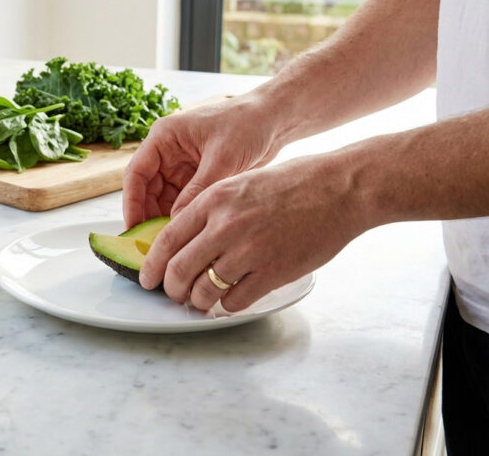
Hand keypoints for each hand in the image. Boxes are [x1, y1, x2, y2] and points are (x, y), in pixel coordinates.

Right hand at [122, 98, 280, 228]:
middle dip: (149, 216)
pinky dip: (182, 216)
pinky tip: (187, 233)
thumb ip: (198, 191)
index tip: (134, 229)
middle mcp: (168, 152)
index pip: (137, 173)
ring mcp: (181, 165)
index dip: (132, 203)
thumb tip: (177, 223)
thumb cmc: (247, 124)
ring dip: (165, 219)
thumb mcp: (221, 159)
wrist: (274, 119)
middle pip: (147, 190)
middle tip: (154, 244)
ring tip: (171, 243)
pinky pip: (181, 201)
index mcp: (164, 137)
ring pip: (163, 199)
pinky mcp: (196, 177)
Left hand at [140, 154, 367, 310]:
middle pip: (179, 270)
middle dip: (171, 289)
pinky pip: (234, 301)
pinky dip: (227, 306)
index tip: (148, 278)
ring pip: (204, 291)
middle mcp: (225, 226)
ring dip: (198, 301)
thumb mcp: (239, 184)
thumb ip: (210, 210)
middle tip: (174, 295)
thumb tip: (184, 239)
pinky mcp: (272, 272)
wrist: (340, 189)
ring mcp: (248, 251)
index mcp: (213, 201)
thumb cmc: (293, 183)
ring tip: (201, 301)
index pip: (166, 240)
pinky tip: (230, 300)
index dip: (152, 265)